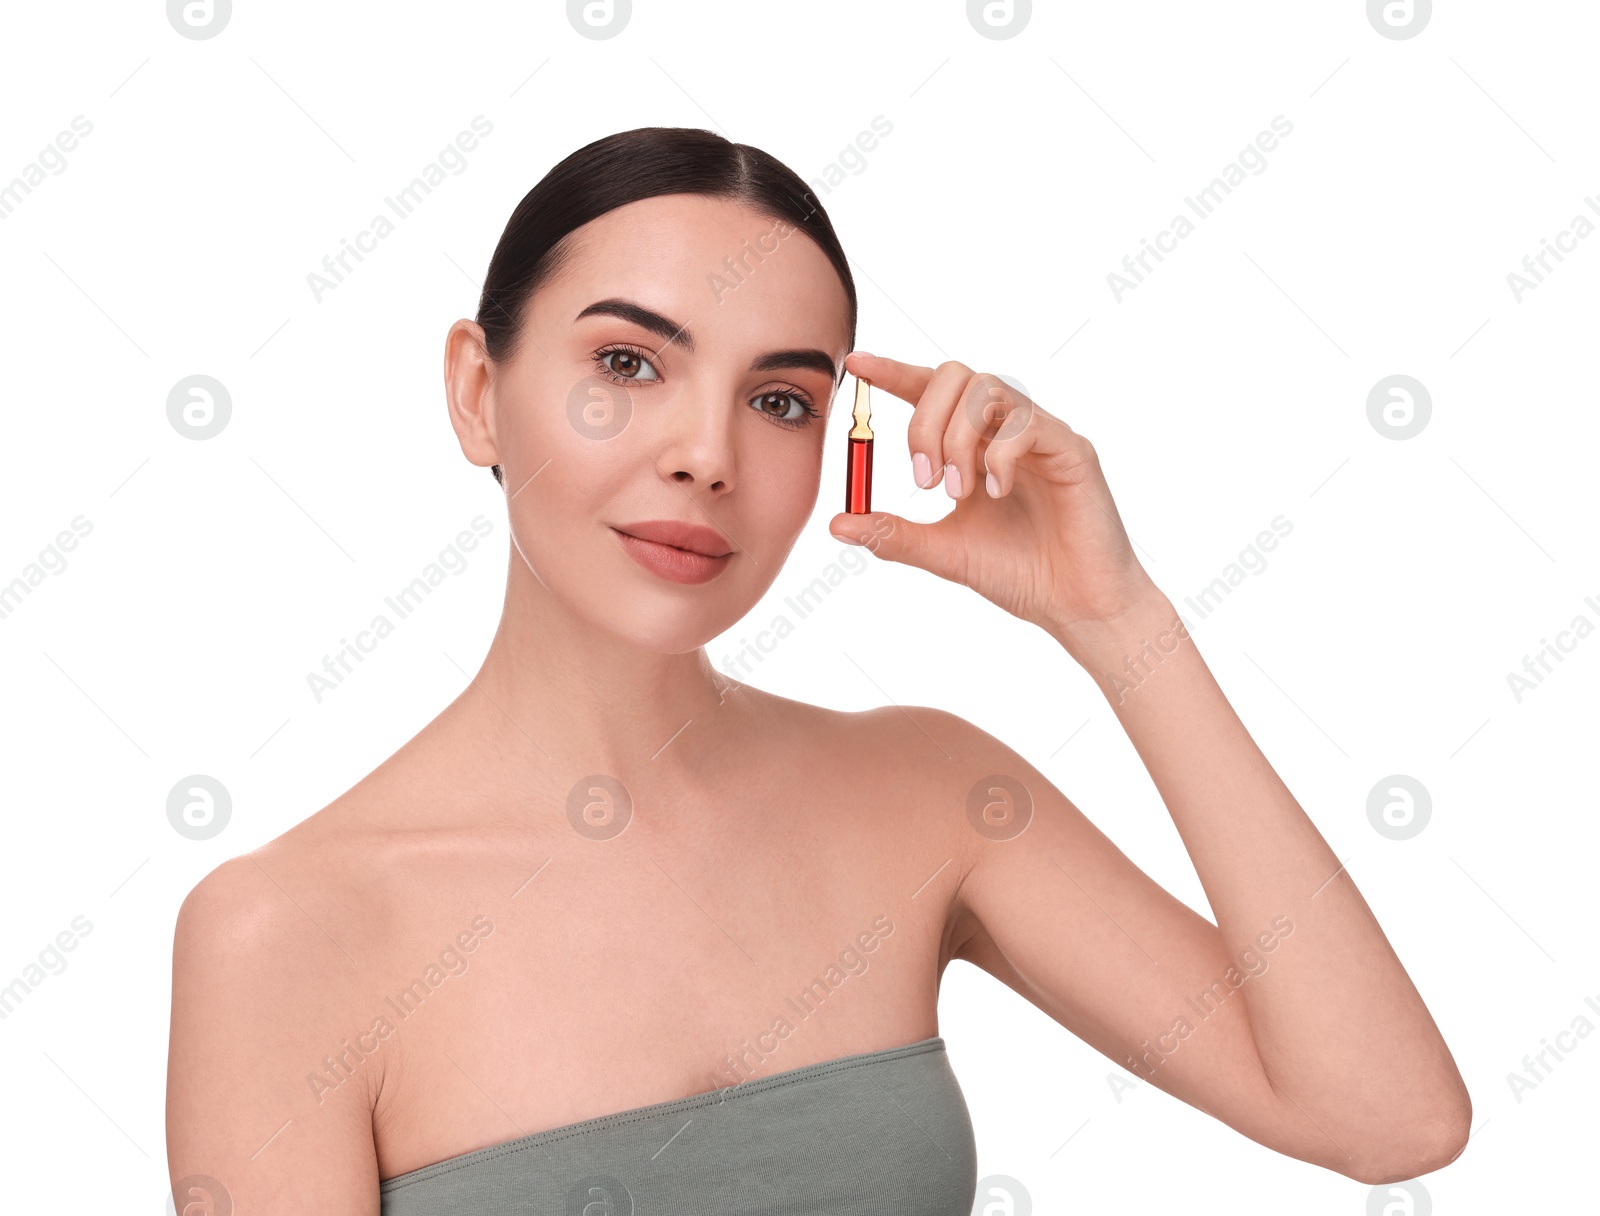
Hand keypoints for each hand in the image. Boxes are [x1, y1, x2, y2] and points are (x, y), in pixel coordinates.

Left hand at [827, 353, 1162, 642]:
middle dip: (925, 421)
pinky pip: (1027, 423)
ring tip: (958, 492)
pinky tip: (995, 493)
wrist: (1073, 607)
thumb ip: (891, 533)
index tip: (855, 366)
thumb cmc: (1018, 573)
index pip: (928, 391)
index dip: (892, 373)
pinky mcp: (1071, 449)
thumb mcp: (942, 552)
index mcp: (973, 443)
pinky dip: (998, 455)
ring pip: (989, 389)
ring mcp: (1040, 434)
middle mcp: (1006, 428)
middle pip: (956, 376)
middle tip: (923, 480)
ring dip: (958, 438)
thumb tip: (836, 524)